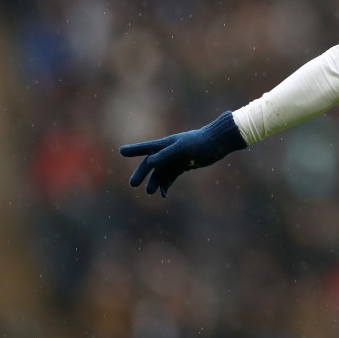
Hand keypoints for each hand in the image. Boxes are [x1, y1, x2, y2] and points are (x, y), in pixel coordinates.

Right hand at [119, 111, 246, 196]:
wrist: (217, 143)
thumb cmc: (200, 143)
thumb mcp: (183, 148)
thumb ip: (166, 154)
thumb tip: (149, 163)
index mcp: (166, 144)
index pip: (146, 148)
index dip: (134, 150)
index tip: (121, 151)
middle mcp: (168, 151)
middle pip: (151, 164)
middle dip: (142, 173)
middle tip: (133, 184)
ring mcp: (176, 159)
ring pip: (161, 172)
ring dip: (155, 182)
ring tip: (150, 192)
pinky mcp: (184, 165)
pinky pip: (171, 176)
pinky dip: (166, 184)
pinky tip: (164, 194)